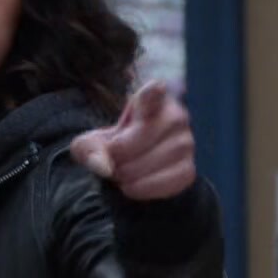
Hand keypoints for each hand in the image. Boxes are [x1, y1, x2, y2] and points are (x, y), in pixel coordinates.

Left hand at [69, 79, 196, 200]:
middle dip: (120, 154)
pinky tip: (133, 185)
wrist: (139, 171)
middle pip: (143, 134)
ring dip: (129, 174)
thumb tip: (104, 166)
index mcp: (150, 101)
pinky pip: (165, 182)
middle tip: (113, 162)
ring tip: (122, 174)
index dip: (155, 92)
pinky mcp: (188, 170)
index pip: (154, 93)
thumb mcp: (94, 144)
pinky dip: (143, 189)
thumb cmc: (117, 148)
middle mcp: (175, 117)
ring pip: (154, 160)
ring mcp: (186, 143)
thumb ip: (89, 149)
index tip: (157, 88)